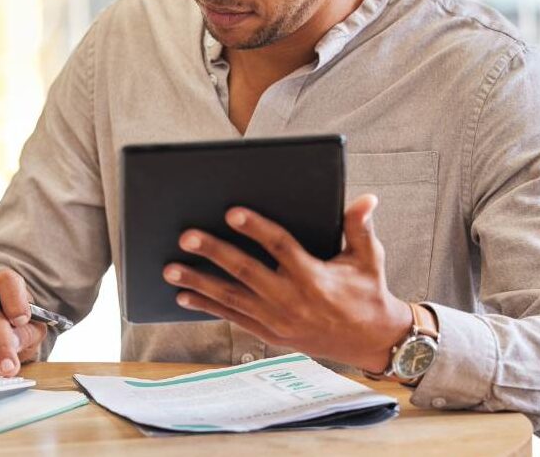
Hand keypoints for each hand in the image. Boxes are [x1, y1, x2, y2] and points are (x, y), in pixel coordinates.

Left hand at [163, 194, 413, 372]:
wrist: (371, 341)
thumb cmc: (368, 291)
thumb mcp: (369, 258)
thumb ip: (359, 227)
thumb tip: (367, 198)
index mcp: (315, 276)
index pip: (280, 247)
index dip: (255, 229)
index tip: (231, 212)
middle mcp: (292, 300)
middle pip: (246, 272)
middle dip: (214, 253)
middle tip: (186, 236)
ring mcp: (278, 320)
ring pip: (231, 298)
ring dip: (198, 282)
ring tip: (169, 267)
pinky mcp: (271, 334)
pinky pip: (233, 318)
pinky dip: (207, 306)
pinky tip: (182, 294)